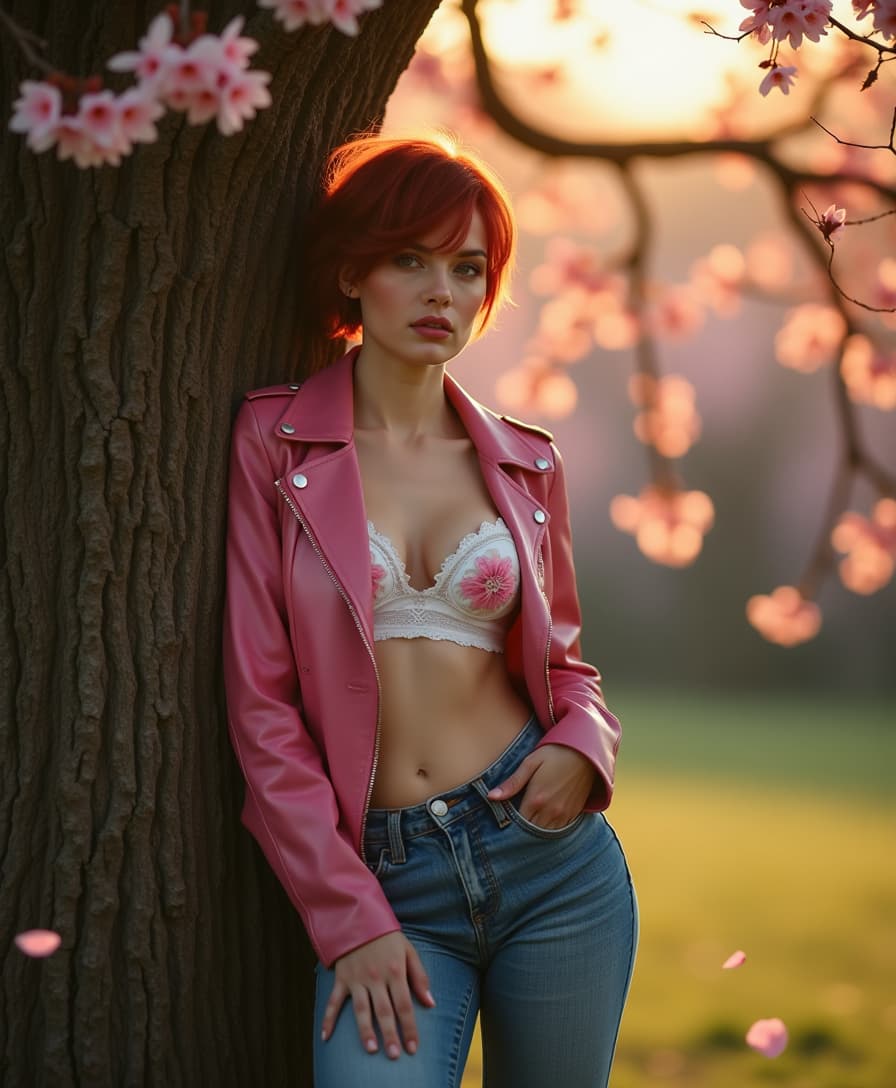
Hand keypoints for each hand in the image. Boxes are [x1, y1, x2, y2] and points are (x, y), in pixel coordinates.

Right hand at [321, 931, 435, 1058]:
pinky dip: (328, 1019)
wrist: (358, 915)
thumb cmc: (386, 936)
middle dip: (390, 1035)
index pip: (404, 1005)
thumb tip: (430, 1003)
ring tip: (371, 1049)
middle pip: (384, 1011)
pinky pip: (334, 1001)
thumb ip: (419, 977)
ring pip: (361, 1009)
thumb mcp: (408, 950)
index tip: (413, 1048)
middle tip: (394, 1055)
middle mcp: (376, 977)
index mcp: (395, 971)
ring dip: (365, 1031)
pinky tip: (326, 1037)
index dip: (409, 1027)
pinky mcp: (341, 978)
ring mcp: (357, 978)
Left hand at [487, 743, 594, 828]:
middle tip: (512, 829)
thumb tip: (490, 796)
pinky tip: (542, 824)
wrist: (586, 753)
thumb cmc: (555, 754)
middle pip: (530, 832)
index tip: (502, 823)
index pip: (517, 823)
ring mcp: (563, 815)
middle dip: (521, 832)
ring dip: (535, 834)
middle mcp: (550, 811)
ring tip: (526, 829)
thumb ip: (512, 783)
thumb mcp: (531, 763)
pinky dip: (549, 831)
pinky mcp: (573, 814)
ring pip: (544, 835)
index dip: (509, 825)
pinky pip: (559, 832)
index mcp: (536, 799)